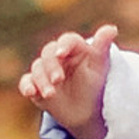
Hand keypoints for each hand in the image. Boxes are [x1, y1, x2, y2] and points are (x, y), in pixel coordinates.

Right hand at [19, 22, 118, 138]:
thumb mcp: (100, 66)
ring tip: (50, 94)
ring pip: (37, 68)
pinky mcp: (35, 85)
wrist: (87, 110)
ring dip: (41, 80)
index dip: (64, 45)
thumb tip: (112, 29)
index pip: (68, 40)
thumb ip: (103, 46)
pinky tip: (30, 92)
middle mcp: (56, 56)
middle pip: (48, 53)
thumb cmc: (95, 83)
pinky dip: (26, 86)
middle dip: (51, 66)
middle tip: (59, 80)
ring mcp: (44, 71)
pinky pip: (26, 82)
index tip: (62, 54)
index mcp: (73, 48)